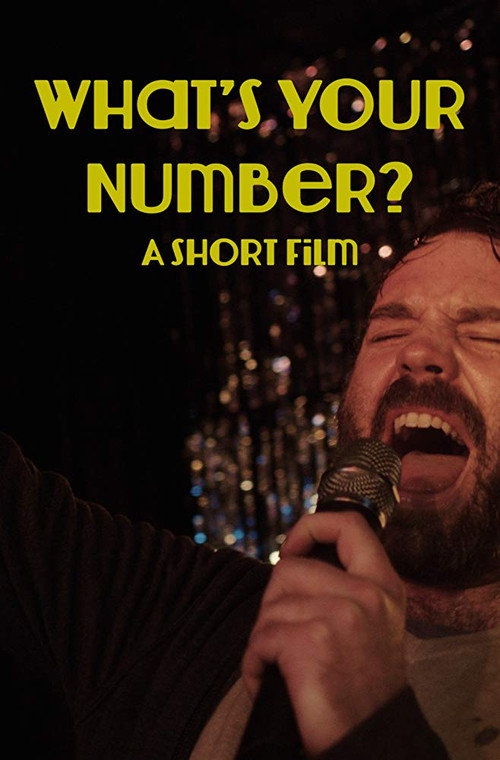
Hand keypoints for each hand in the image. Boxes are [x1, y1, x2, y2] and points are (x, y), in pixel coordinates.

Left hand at [241, 512, 406, 756]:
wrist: (372, 742)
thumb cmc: (362, 687)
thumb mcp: (372, 624)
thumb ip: (346, 588)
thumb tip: (294, 560)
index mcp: (383, 585)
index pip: (348, 525)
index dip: (311, 527)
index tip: (292, 549)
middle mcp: (367, 594)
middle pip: (289, 569)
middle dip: (274, 604)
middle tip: (286, 638)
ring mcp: (341, 615)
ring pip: (270, 606)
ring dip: (264, 639)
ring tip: (281, 666)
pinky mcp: (312, 642)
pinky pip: (259, 640)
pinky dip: (254, 665)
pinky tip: (270, 681)